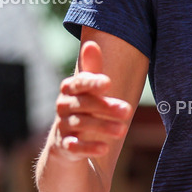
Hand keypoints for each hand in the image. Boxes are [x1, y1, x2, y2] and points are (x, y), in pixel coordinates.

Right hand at [52, 41, 132, 159]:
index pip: (79, 83)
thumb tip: (92, 43)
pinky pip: (75, 147)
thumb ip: (93, 69)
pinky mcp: (65, 146)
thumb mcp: (89, 88)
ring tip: (123, 130)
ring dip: (103, 127)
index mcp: (69, 89)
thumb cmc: (85, 105)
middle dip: (106, 107)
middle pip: (84, 105)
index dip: (92, 82)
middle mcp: (63, 106)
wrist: (67, 139)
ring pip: (82, 125)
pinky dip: (88, 148)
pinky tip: (104, 149)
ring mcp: (63, 127)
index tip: (108, 83)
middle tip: (128, 110)